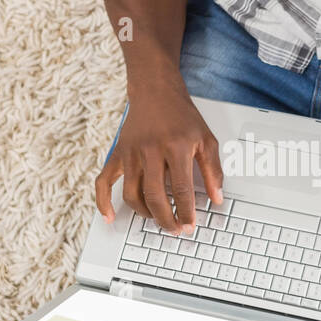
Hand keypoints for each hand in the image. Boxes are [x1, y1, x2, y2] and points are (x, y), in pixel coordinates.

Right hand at [94, 71, 222, 233]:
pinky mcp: (117, 154)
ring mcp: (130, 154)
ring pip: (132, 194)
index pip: (181, 189)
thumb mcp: (206, 139)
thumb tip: (218, 198)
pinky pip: (104, 182)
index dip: (186, 212)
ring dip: (145, 214)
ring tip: (158, 219)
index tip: (190, 225)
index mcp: (176, 147)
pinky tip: (109, 217)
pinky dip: (103, 202)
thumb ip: (213, 170)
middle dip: (166, 219)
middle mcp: (150, 151)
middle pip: (155, 196)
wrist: (155, 91)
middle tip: (175, 230)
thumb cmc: (181, 116)